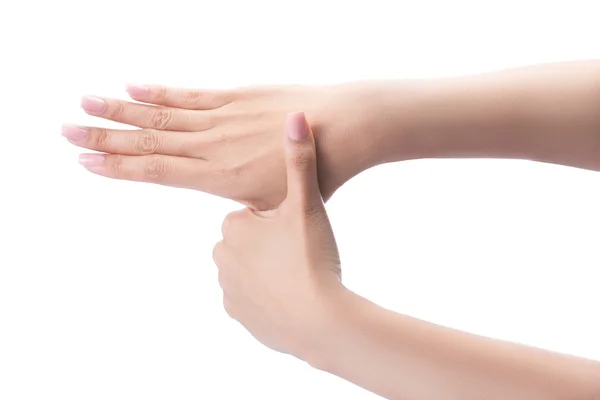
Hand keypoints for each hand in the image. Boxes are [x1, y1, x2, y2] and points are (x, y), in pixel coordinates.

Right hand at [64, 83, 389, 209]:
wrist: (346, 129)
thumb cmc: (317, 174)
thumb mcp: (275, 203)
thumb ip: (241, 199)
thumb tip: (222, 195)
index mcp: (221, 178)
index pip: (158, 170)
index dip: (119, 166)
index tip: (86, 161)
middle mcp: (214, 146)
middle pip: (149, 141)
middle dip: (105, 137)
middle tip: (65, 130)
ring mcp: (224, 118)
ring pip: (162, 114)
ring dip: (121, 109)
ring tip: (86, 103)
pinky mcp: (237, 96)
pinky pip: (190, 93)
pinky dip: (160, 91)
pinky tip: (133, 86)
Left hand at [212, 112, 343, 357]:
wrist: (319, 320)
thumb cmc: (312, 258)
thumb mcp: (308, 204)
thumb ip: (300, 160)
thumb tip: (296, 115)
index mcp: (234, 225)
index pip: (252, 214)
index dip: (278, 220)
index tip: (296, 229)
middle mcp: (222, 256)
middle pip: (250, 241)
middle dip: (271, 244)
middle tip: (300, 251)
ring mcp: (228, 288)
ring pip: (250, 269)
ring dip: (269, 269)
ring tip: (298, 272)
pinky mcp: (238, 315)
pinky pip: (251, 297)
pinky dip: (267, 295)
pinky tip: (291, 292)